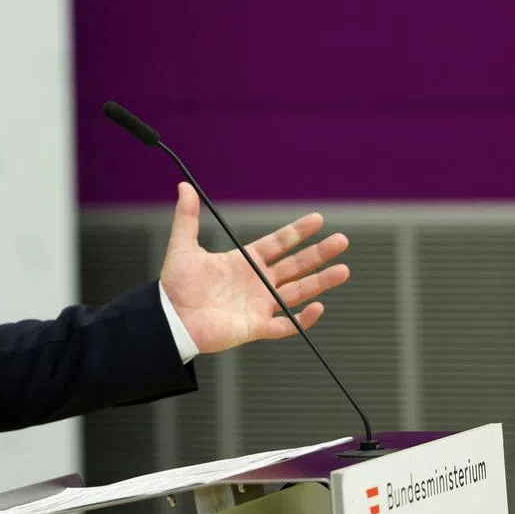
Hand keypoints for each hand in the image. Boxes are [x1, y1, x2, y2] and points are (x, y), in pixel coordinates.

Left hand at [160, 182, 350, 354]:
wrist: (170, 319)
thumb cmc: (176, 286)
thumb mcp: (183, 246)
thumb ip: (187, 217)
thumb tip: (184, 186)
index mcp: (244, 262)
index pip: (278, 244)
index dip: (298, 232)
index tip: (318, 220)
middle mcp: (256, 282)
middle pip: (296, 265)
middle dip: (319, 253)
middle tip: (342, 241)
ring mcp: (259, 305)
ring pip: (298, 292)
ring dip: (321, 282)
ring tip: (344, 270)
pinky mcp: (256, 327)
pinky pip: (286, 324)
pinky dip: (303, 319)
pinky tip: (318, 306)